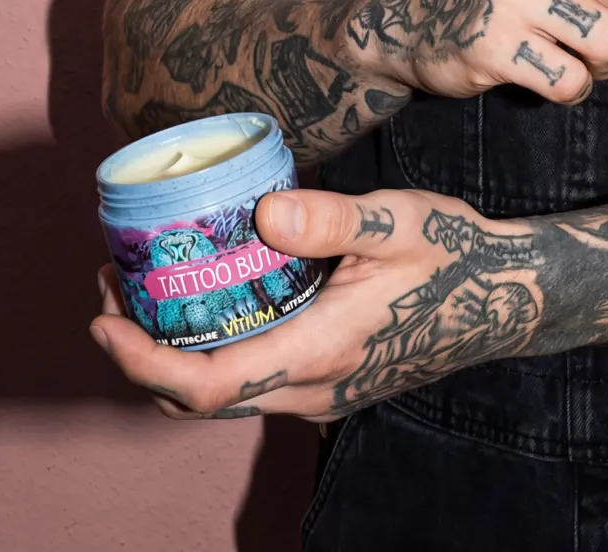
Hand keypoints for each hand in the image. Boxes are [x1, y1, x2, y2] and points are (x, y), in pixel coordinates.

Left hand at [90, 187, 545, 421]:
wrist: (504, 297)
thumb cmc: (451, 253)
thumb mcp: (395, 222)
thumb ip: (331, 218)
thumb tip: (263, 207)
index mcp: (319, 351)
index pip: (208, 384)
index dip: (143, 361)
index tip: (103, 320)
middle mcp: (311, 387)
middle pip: (200, 399)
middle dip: (141, 353)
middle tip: (111, 288)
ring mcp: (319, 392)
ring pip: (224, 394)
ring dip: (172, 353)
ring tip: (145, 288)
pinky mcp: (327, 380)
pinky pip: (251, 380)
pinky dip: (211, 349)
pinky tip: (210, 297)